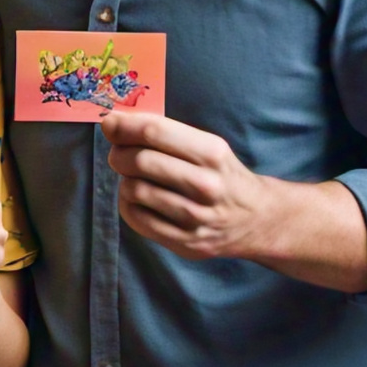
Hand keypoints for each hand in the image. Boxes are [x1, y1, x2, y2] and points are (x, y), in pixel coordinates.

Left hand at [102, 111, 275, 262]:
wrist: (257, 219)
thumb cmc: (222, 175)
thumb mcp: (208, 146)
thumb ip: (165, 134)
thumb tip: (113, 125)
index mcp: (212, 153)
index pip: (154, 131)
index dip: (124, 126)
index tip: (109, 124)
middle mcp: (206, 185)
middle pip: (140, 161)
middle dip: (119, 154)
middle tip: (118, 154)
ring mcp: (196, 218)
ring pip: (135, 190)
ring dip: (125, 180)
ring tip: (134, 177)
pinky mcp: (186, 242)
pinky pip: (138, 219)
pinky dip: (128, 204)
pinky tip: (137, 198)